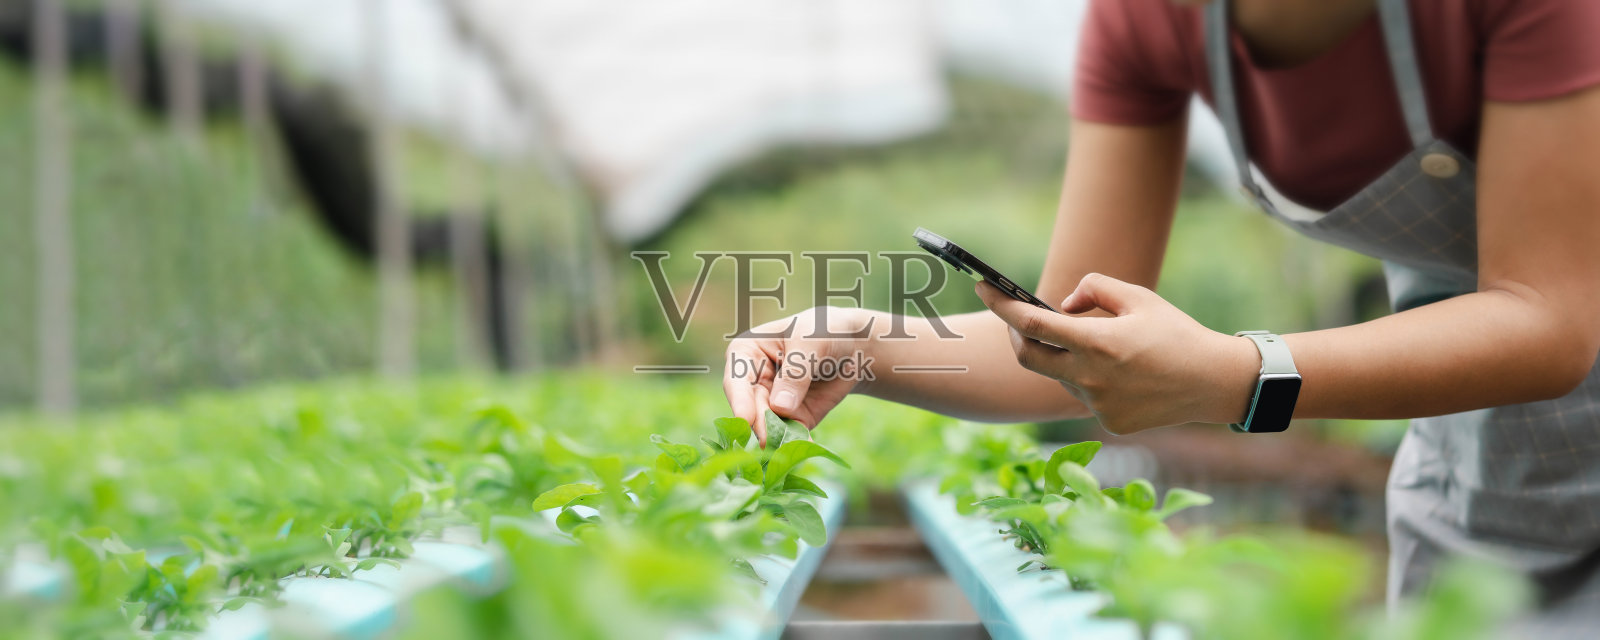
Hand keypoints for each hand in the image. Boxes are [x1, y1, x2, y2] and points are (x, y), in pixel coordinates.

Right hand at [723, 306, 877, 445]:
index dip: (740, 400)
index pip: (736, 380)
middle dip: (762, 425)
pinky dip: (798, 442)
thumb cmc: (825, 331)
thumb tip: (779, 407)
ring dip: (779, 438)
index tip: (745, 419)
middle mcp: (752, 381)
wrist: (853, 346)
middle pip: (751, 408)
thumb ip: (796, 372)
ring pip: (768, 426)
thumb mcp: (811, 342)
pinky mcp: (791, 419)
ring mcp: (770, 403)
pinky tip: (807, 446)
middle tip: (770, 441)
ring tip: (790, 449)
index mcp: (745, 353)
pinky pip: (790, 434)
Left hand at [976, 273, 1258, 433]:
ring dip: (1062, 358)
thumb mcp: (1138, 297)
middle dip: (1016, 335)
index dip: (1001, 306)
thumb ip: (1093, 290)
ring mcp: (1097, 405)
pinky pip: (1084, 396)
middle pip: (1028, 357)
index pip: (1032, 324)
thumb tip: (1060, 305)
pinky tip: (1121, 374)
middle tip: (1019, 317)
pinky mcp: (1108, 423)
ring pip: (1060, 377)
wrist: (1214, 383)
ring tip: (1096, 344)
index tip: (983, 288)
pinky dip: (1089, 379)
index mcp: (1098, 343)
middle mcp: (1091, 379)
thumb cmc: (1176, 333)